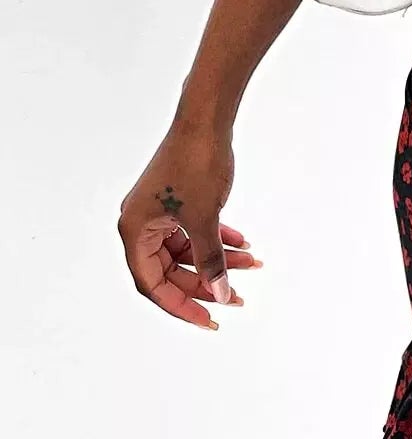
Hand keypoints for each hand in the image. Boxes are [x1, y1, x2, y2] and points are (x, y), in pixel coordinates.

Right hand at [118, 124, 261, 329]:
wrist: (206, 119)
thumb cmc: (195, 164)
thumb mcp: (204, 220)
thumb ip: (211, 261)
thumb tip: (221, 294)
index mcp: (134, 231)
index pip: (152, 284)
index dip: (181, 305)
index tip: (210, 319)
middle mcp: (141, 223)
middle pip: (170, 270)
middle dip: (205, 282)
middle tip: (237, 297)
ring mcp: (159, 211)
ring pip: (187, 249)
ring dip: (217, 258)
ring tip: (251, 264)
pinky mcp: (176, 200)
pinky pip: (194, 230)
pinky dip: (217, 238)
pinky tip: (243, 244)